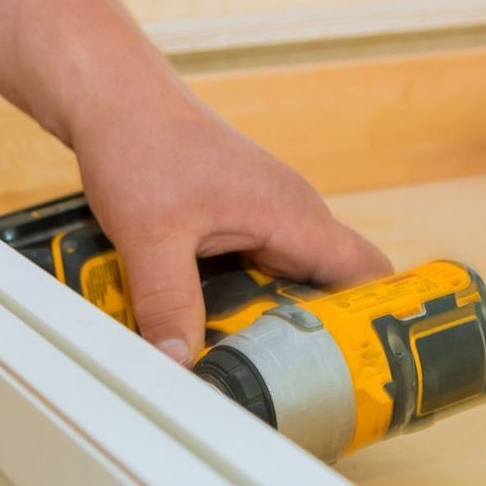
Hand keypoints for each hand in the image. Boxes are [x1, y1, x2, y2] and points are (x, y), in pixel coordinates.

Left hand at [72, 78, 390, 361]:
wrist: (112, 97)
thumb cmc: (141, 143)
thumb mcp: (151, 237)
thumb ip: (168, 304)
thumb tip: (179, 365)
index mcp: (293, 214)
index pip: (368, 274)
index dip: (373, 322)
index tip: (358, 370)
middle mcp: (291, 214)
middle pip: (330, 290)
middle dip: (314, 339)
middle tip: (288, 388)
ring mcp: (266, 215)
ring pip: (289, 283)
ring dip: (271, 322)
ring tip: (249, 370)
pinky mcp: (238, 218)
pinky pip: (258, 270)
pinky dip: (243, 301)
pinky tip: (213, 328)